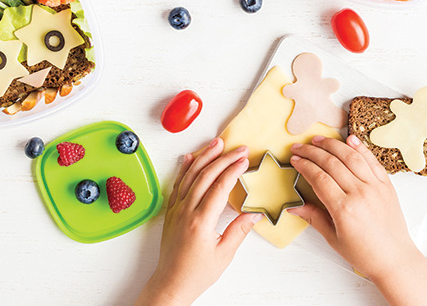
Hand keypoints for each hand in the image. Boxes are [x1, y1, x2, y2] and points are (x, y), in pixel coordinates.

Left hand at [136, 138, 261, 305]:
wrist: (171, 283)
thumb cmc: (197, 273)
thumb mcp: (224, 254)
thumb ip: (239, 230)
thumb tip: (255, 212)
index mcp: (200, 222)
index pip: (219, 188)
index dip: (233, 170)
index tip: (244, 159)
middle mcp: (186, 212)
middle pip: (205, 176)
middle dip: (223, 158)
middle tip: (238, 148)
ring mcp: (176, 210)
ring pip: (190, 176)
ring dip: (204, 157)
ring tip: (216, 143)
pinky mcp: (171, 212)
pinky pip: (178, 184)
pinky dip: (184, 169)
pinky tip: (190, 158)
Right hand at [290, 135, 426, 305]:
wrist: (394, 259)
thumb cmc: (364, 253)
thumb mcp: (333, 238)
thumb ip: (313, 217)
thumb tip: (293, 206)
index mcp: (344, 209)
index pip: (319, 178)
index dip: (304, 165)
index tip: (295, 159)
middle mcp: (360, 193)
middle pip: (331, 163)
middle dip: (312, 152)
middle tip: (299, 146)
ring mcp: (375, 187)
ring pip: (351, 156)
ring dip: (333, 144)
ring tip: (319, 139)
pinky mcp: (386, 185)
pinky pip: (372, 161)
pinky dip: (360, 148)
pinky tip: (350, 139)